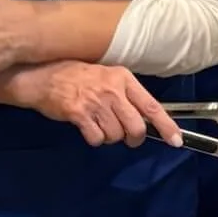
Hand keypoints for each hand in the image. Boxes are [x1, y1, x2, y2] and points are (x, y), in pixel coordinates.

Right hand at [0, 61, 184, 147]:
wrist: (42, 76)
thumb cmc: (74, 76)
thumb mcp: (105, 76)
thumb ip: (124, 94)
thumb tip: (144, 119)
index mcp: (123, 78)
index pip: (152, 106)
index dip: (166, 126)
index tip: (176, 140)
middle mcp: (112, 90)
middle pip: (136, 127)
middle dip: (133, 138)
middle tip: (126, 137)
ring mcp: (95, 102)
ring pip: (116, 135)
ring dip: (110, 137)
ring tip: (99, 125)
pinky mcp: (79, 114)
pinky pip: (97, 138)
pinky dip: (94, 139)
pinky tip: (87, 127)